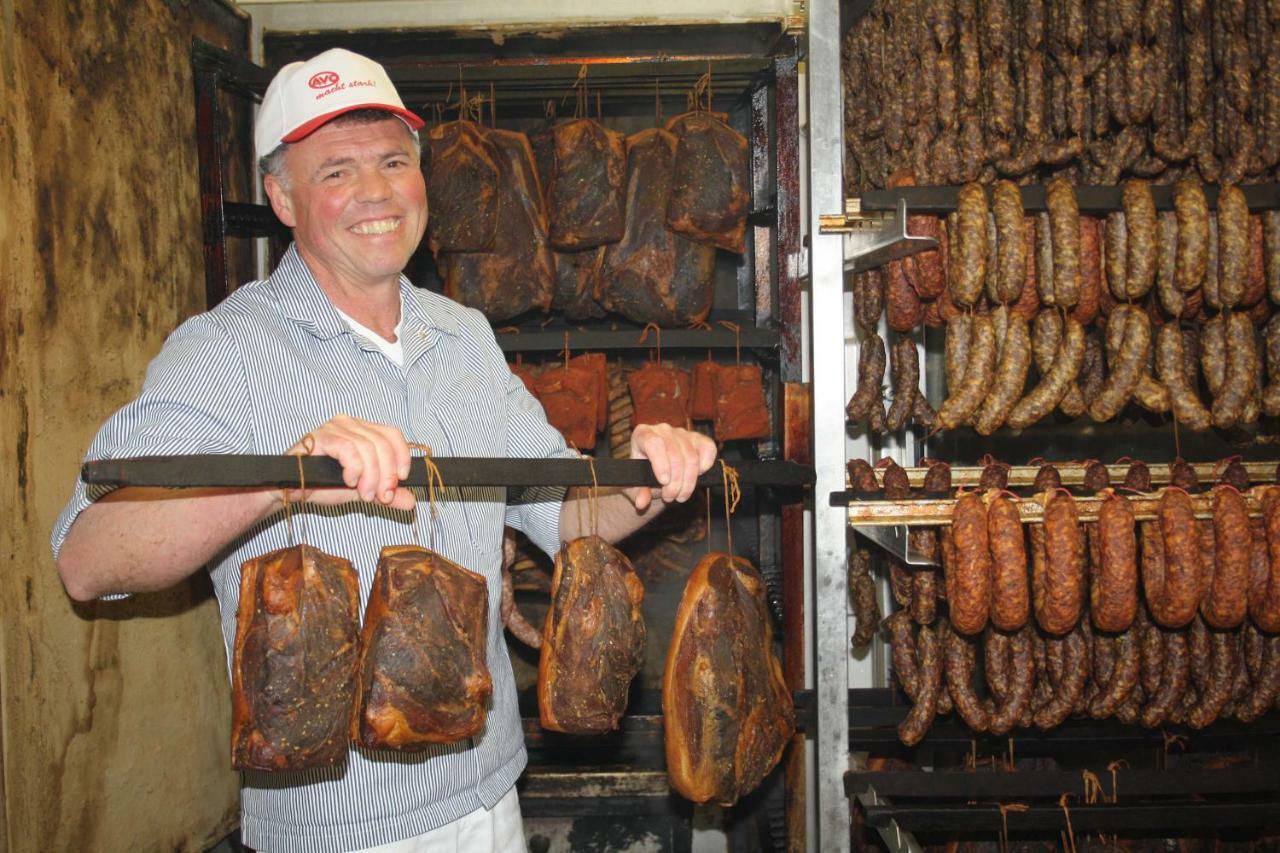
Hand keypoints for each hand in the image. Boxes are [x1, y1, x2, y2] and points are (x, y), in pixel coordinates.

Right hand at [283, 414, 415, 511]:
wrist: (291, 491)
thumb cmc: (323, 486)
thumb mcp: (362, 491)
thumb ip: (386, 495)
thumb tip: (411, 502)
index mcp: (364, 431)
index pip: (393, 434)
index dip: (401, 457)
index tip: (400, 480)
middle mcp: (351, 424)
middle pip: (383, 443)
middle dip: (387, 474)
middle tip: (381, 496)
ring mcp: (336, 427)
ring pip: (368, 448)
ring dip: (371, 476)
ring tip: (363, 494)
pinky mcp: (321, 435)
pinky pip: (348, 449)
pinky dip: (354, 468)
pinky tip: (348, 481)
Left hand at [625, 423, 717, 511]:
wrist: (657, 475)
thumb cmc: (644, 477)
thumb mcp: (636, 487)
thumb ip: (639, 493)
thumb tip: (641, 502)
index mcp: (642, 434)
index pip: (654, 443)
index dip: (661, 464)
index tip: (663, 482)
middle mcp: (663, 429)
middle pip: (675, 455)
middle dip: (675, 483)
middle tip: (669, 497)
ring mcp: (682, 432)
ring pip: (692, 458)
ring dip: (688, 483)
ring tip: (679, 496)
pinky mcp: (699, 438)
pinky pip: (708, 450)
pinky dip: (705, 467)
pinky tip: (696, 478)